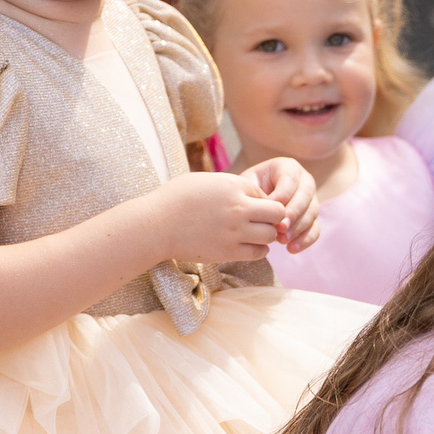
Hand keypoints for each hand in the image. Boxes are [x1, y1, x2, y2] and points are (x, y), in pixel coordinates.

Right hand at [149, 171, 289, 265]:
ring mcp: (235, 232)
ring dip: (266, 235)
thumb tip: (255, 196)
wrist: (156, 225)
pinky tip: (248, 245)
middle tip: (261, 222)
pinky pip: (258, 253)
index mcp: (234, 186)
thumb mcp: (208, 181)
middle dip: (273, 218)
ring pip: (271, 235)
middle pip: (278, 214)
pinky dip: (258, 250)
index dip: (262, 201)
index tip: (251, 207)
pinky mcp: (228, 252)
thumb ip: (233, 186)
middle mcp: (239, 208)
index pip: (267, 194)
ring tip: (253, 234)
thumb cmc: (177, 199)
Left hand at [244, 156, 320, 252]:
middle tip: (280, 228)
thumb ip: (257, 193)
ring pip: (311, 213)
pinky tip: (291, 249)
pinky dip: (305, 240)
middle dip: (293, 213)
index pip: (290, 179)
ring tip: (282, 240)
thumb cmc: (247, 190)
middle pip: (306, 196)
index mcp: (288, 167)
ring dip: (298, 228)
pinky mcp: (312, 218)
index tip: (267, 209)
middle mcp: (304, 181)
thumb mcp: (247, 185)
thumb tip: (267, 209)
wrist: (251, 202)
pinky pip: (315, 229)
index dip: (282, 195)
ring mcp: (311, 200)